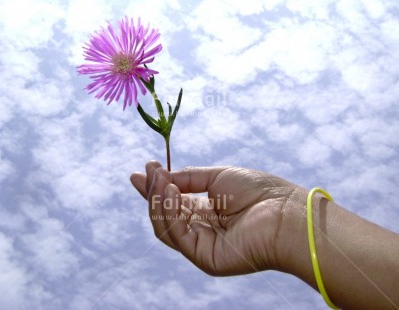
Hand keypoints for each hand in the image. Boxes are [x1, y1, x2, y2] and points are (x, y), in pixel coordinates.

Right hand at [130, 161, 299, 275]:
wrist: (285, 213)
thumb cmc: (259, 192)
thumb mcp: (219, 176)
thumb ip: (189, 178)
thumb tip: (162, 175)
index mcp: (208, 212)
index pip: (176, 201)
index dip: (159, 186)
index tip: (145, 169)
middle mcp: (203, 230)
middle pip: (167, 214)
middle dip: (153, 193)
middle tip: (144, 173)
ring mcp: (203, 245)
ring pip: (167, 227)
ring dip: (159, 201)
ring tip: (159, 179)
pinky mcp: (204, 258)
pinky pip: (177, 235)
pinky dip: (169, 213)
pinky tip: (171, 192)